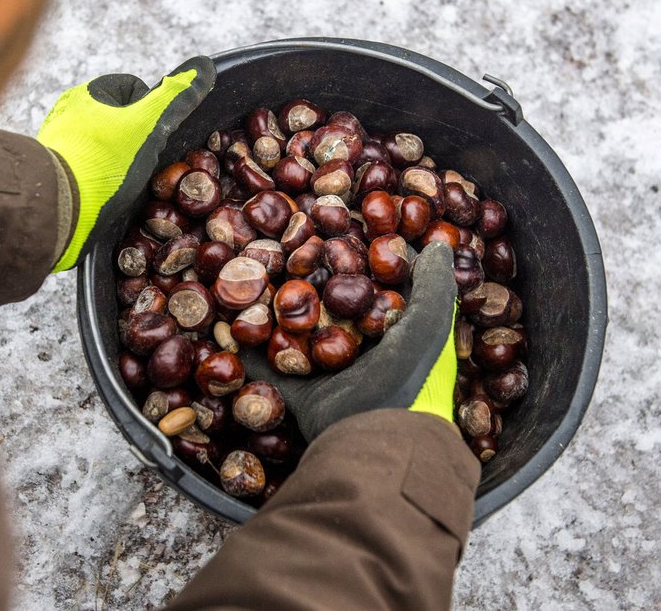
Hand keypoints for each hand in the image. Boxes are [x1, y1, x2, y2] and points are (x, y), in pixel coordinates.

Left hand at [37, 57, 215, 271]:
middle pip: (117, 120)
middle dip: (132, 140)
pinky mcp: (52, 176)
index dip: (151, 112)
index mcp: (85, 94)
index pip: (132, 89)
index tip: (154, 137)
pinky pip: (86, 172)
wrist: (56, 210)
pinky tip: (104, 196)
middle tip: (142, 164)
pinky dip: (98, 181)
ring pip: (101, 147)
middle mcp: (65, 114)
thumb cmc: (103, 163)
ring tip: (123, 183)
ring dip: (115, 162)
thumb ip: (175, 99)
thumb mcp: (148, 127)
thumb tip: (203, 67)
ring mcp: (56, 146)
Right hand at [241, 242, 458, 441]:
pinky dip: (249, 348)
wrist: (377, 437)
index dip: (352, 260)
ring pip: (295, 330)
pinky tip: (231, 321)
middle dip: (307, 278)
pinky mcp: (298, 392)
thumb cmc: (410, 377)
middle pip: (326, 304)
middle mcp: (358, 350)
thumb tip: (437, 244)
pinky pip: (268, 365)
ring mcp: (326, 372)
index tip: (332, 230)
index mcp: (391, 333)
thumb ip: (433, 285)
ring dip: (275, 307)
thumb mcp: (430, 324)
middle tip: (286, 246)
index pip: (369, 286)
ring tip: (255, 274)